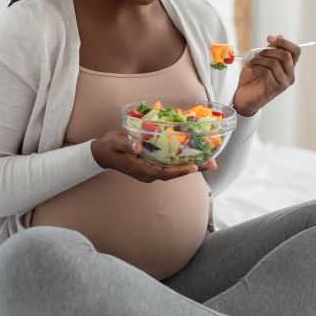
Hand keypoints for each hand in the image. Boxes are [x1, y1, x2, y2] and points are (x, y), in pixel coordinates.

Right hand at [91, 126, 216, 182]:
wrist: (102, 153)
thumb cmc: (108, 146)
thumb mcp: (115, 142)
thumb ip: (126, 143)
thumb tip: (138, 145)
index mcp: (141, 170)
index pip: (164, 172)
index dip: (180, 171)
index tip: (194, 167)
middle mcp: (149, 174)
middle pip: (175, 173)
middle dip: (194, 169)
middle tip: (213, 164)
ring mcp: (152, 171)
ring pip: (175, 170)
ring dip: (193, 166)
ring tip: (211, 162)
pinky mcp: (153, 166)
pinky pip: (171, 166)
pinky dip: (184, 162)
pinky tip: (196, 156)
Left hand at [233, 34, 301, 116]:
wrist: (244, 97)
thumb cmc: (253, 78)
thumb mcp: (262, 60)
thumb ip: (271, 50)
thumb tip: (281, 35)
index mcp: (289, 67)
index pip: (295, 51)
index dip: (284, 42)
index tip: (269, 38)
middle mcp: (289, 76)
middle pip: (285, 55)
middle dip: (268, 51)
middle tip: (256, 53)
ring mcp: (283, 84)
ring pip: (274, 63)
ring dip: (259, 59)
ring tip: (250, 62)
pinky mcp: (273, 89)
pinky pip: (266, 72)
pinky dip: (256, 67)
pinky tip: (250, 68)